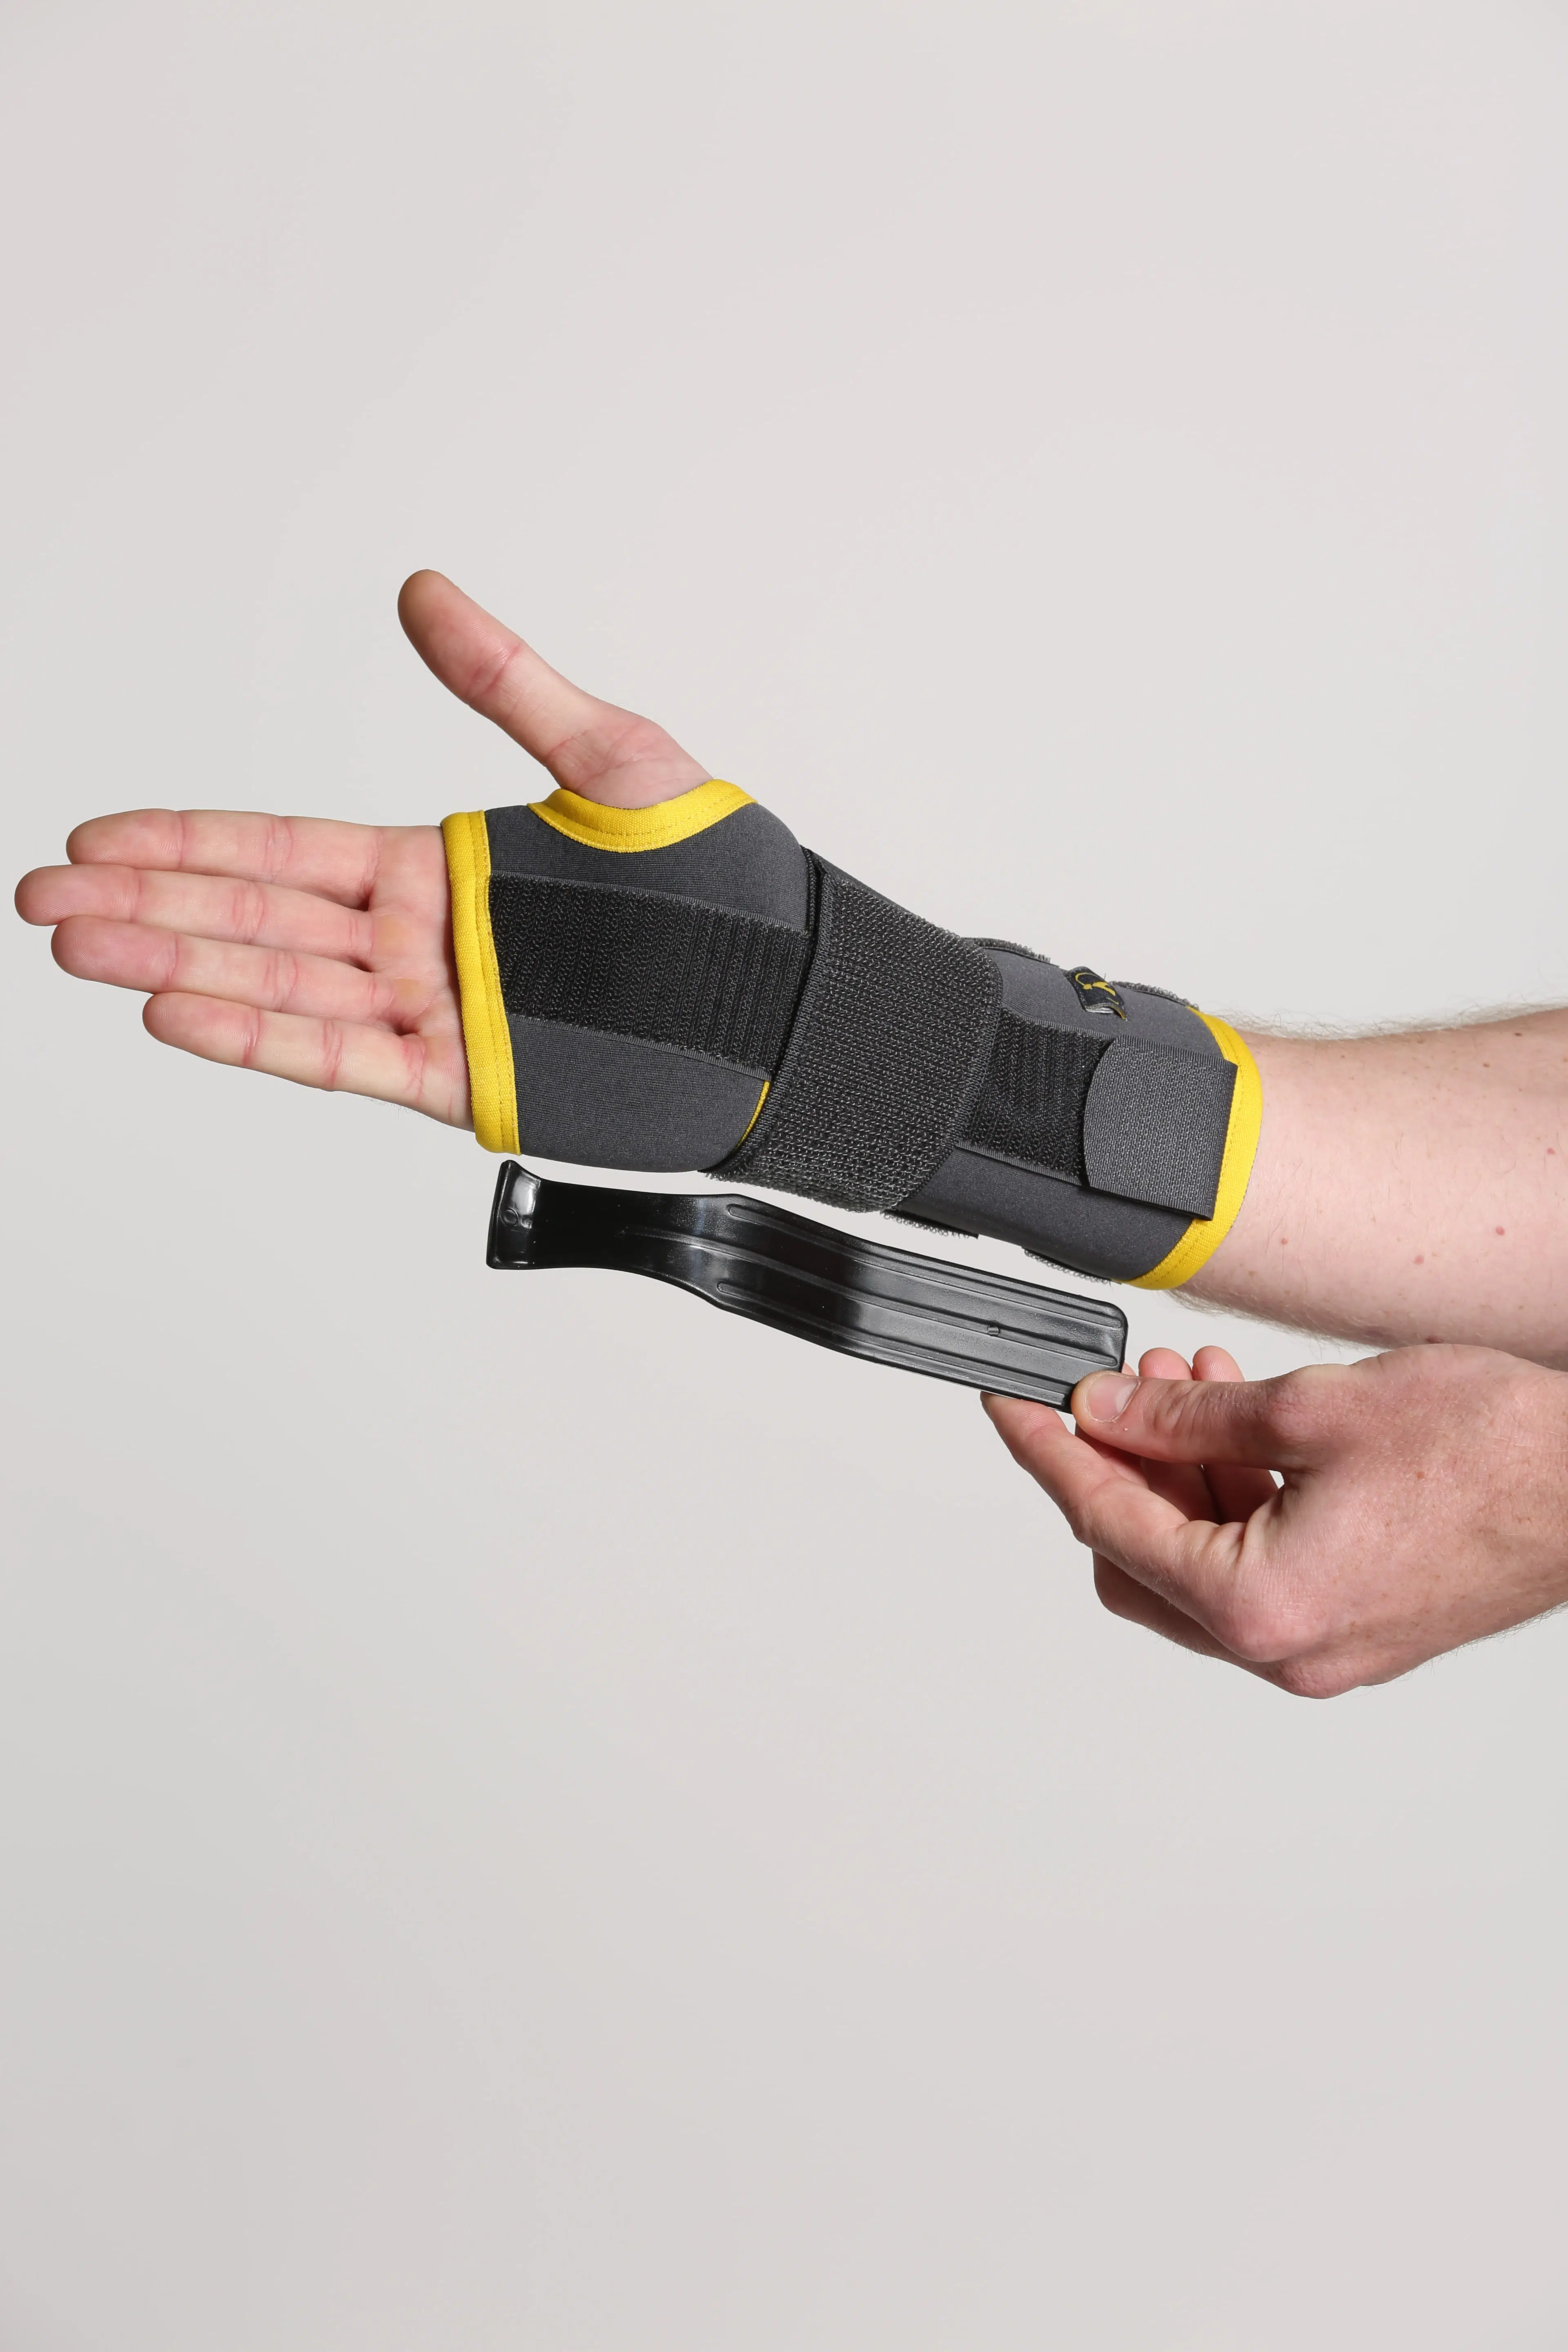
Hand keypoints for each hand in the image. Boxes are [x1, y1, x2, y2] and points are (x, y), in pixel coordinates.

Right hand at [13, 573, 707, 1120]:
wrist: (782, 993)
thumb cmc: (714, 880)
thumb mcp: (611, 759)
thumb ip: (506, 683)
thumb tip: (422, 593)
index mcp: (434, 871)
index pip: (281, 850)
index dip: (186, 840)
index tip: (97, 836)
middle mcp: (417, 946)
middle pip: (255, 919)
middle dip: (146, 905)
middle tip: (43, 898)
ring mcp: (435, 1017)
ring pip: (279, 990)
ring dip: (176, 967)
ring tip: (80, 948)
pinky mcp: (466, 1082)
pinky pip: (344, 1060)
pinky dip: (262, 1038)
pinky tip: (181, 1010)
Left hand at [984, 1342, 1567, 1695]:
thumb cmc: (1490, 1455)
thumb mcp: (1309, 1410)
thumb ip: (1185, 1421)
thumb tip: (1106, 1412)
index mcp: (1262, 1608)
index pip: (1108, 1526)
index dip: (1047, 1454)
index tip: (1010, 1408)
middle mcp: (1288, 1649)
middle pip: (1141, 1563)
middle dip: (1116, 1469)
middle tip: (1110, 1391)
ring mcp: (1324, 1644)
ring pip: (1198, 1564)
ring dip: (1176, 1475)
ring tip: (1178, 1386)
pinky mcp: (1355, 1621)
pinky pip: (1257, 1568)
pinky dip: (1231, 1498)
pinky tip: (1233, 1424)